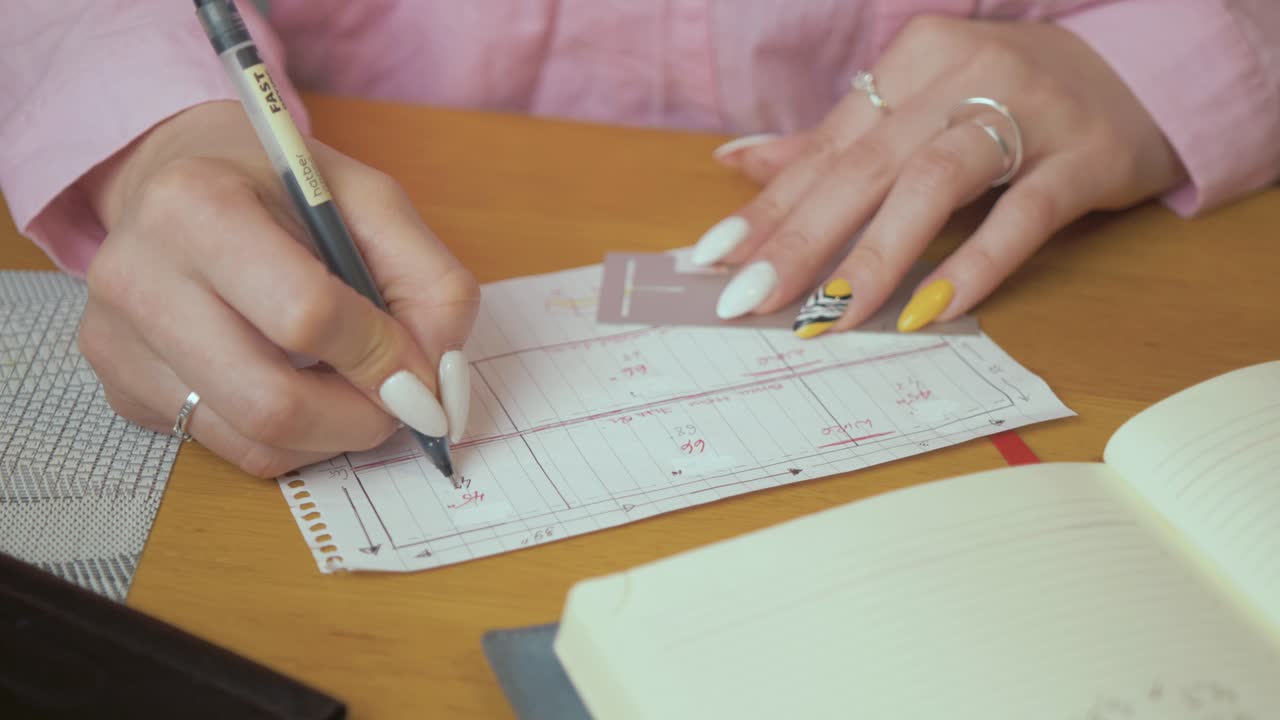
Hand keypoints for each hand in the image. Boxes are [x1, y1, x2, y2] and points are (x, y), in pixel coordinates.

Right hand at [79, 101, 478, 476]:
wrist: (172, 177)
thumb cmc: (280, 188)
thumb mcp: (371, 201)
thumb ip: (429, 281)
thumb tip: (438, 380)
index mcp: (196, 206)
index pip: (306, 315)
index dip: (382, 357)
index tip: (422, 372)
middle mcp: (138, 277)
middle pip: (272, 403)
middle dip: (361, 419)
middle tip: (401, 404)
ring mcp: (118, 341)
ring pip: (253, 443)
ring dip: (331, 435)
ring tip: (354, 390)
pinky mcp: (121, 388)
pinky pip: (229, 448)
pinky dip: (290, 438)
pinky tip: (300, 386)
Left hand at [692, 16, 1185, 335]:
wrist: (1142, 72)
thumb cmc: (1010, 98)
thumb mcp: (920, 104)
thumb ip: (833, 140)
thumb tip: (738, 161)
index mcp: (913, 62)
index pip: (827, 147)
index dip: (768, 207)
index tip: (714, 260)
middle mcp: (963, 76)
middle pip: (864, 166)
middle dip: (799, 238)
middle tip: (746, 300)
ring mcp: (1028, 113)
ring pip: (933, 184)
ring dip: (874, 256)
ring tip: (826, 316)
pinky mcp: (1084, 157)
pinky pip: (1024, 215)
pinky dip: (976, 264)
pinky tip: (930, 310)